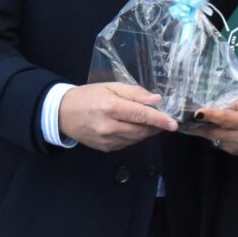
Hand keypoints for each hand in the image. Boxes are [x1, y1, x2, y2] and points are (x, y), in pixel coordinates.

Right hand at [58, 82, 177, 152]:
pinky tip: (131, 127)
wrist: (63, 113)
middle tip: (163, 119)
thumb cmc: (88, 96)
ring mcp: (107, 141)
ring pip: (136, 139)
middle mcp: (109, 127)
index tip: (173, 124)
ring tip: (146, 121)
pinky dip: (134, 136)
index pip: (141, 115)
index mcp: (111, 107)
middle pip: (142, 130)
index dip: (159, 119)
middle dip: (156, 126)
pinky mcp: (106, 149)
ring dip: (146, 131)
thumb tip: (156, 100)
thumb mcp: (110, 87)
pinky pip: (128, 143)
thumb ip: (134, 93)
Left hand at [192, 98, 237, 156]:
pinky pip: (220, 143)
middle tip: (190, 119)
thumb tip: (215, 107)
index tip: (197, 113)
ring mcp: (237, 147)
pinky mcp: (235, 153)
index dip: (210, 115)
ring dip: (208, 130)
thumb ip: (232, 105)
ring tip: (204, 122)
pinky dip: (218, 136)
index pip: (225, 118)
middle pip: (214, 131)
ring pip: (214, 138)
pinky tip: (222, 131)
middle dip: (200, 125)